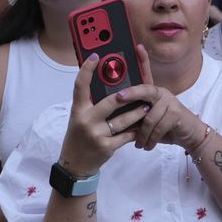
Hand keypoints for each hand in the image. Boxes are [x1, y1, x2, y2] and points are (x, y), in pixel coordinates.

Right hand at [57, 54, 149, 176]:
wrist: (75, 165)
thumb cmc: (79, 138)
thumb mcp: (80, 119)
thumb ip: (91, 105)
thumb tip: (112, 90)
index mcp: (78, 110)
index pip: (80, 86)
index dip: (86, 69)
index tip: (96, 56)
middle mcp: (86, 120)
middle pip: (111, 102)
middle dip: (128, 97)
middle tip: (141, 91)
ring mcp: (96, 134)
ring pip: (123, 119)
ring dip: (137, 114)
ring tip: (146, 109)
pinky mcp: (106, 147)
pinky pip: (126, 136)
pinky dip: (135, 131)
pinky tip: (141, 128)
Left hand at [118, 44, 208, 152]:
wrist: (189, 136)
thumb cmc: (165, 128)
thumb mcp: (148, 120)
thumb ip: (137, 114)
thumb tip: (115, 116)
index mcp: (153, 92)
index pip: (147, 73)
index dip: (143, 59)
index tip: (137, 47)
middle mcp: (161, 93)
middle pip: (145, 90)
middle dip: (131, 93)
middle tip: (118, 98)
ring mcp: (170, 102)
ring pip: (149, 117)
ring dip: (142, 134)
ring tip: (138, 143)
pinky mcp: (176, 113)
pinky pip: (158, 127)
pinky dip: (150, 139)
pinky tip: (147, 146)